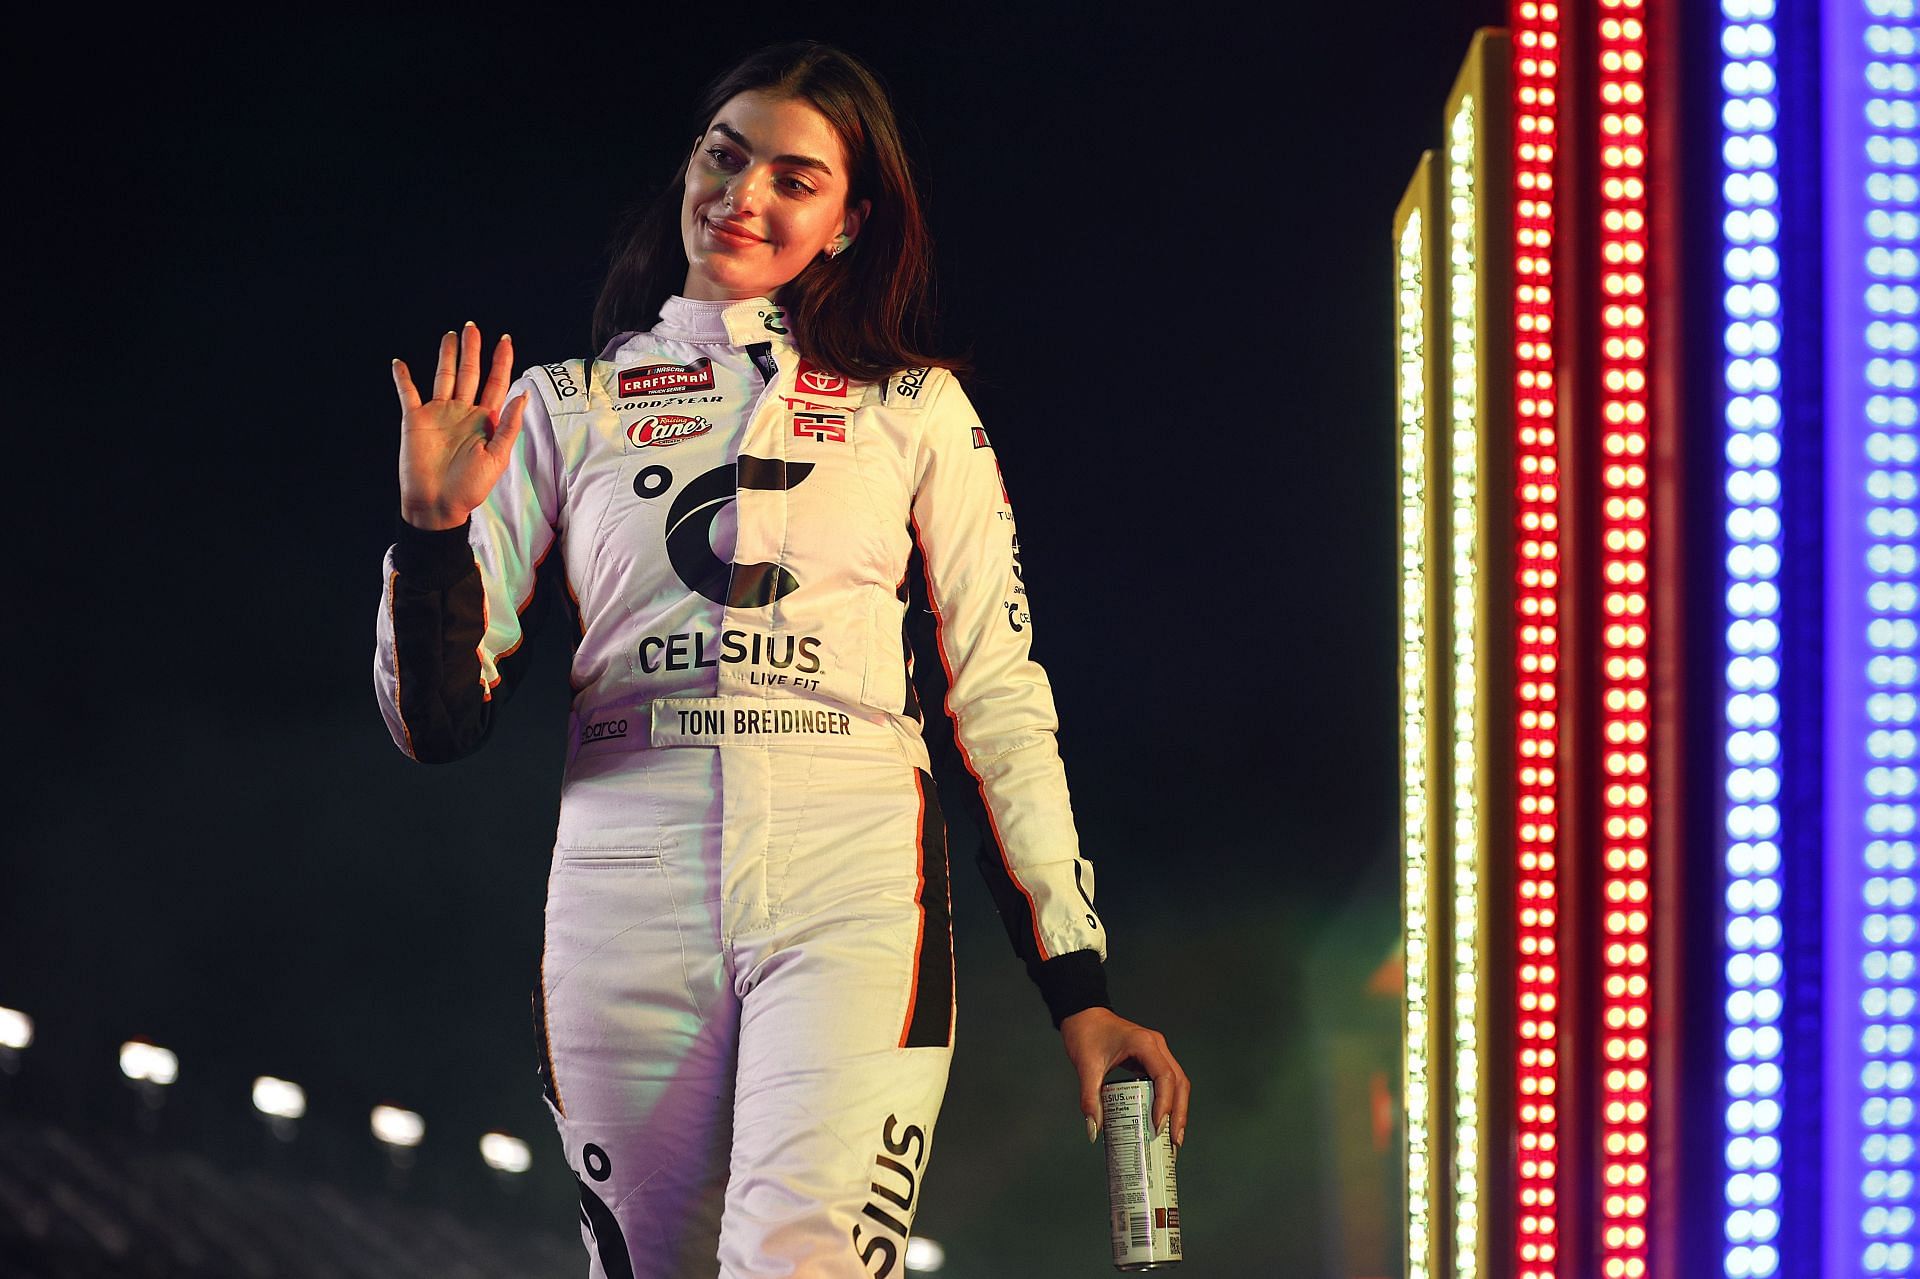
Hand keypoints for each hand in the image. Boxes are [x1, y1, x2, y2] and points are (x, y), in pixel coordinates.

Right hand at [392, 323, 527, 529]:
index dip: (501, 361)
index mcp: (485, 419)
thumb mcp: (497, 457)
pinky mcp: (415, 419)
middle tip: (472, 327)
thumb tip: (522, 395)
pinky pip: (407, 393)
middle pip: (469, 373)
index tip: (505, 339)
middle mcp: (462, 412)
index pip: (495, 383)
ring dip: (446, 356)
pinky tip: (399, 362)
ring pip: (444, 376)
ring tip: (450, 335)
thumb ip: (508, 425)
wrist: (438, 505)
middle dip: (472, 350)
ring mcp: (438, 413)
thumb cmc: (470, 488)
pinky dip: (402, 378)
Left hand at [1061, 1007, 1189, 1147]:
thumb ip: (1089, 1099)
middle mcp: (1156, 1046)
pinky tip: (1163, 1121)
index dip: (1165, 1103)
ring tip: (1173, 1138)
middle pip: (1179, 1082)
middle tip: (1174, 1142)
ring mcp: (1157, 1051)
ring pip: (1178, 1083)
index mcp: (1144, 1043)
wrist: (1083, 1015)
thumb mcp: (1085, 1067)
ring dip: (1178, 1110)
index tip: (1158, 1126)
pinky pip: (1167, 1082)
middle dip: (1179, 1113)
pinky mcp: (1152, 1058)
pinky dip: (1169, 1102)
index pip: (1165, 1076)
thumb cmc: (1085, 1034)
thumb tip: (1094, 1130)